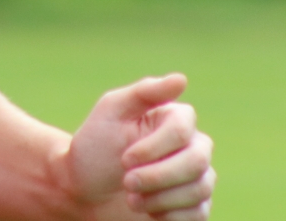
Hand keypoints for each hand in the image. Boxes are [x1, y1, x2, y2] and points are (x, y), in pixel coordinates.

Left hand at [64, 74, 214, 220]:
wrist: (85, 189)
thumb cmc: (96, 146)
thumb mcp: (111, 112)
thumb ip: (145, 92)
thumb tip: (182, 79)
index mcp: (175, 118)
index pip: (182, 129)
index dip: (152, 148)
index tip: (124, 159)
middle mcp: (193, 145)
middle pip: (197, 161)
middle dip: (157, 177)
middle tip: (127, 184)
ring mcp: (197, 176)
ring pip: (200, 188)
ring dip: (159, 198)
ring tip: (132, 200)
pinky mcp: (195, 206)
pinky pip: (200, 213)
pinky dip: (170, 216)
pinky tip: (149, 211)